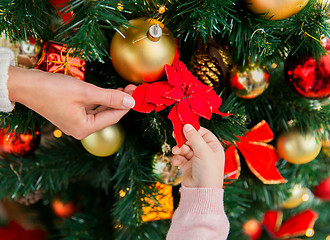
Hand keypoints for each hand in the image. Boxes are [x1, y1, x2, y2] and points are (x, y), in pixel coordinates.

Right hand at [8, 66, 135, 138]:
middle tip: (132, 88)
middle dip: (120, 101)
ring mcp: (75, 122)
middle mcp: (80, 129)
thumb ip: (110, 97)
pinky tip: (109, 91)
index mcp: (84, 129)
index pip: (113, 117)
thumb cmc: (53, 89)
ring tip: (125, 87)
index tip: (137, 92)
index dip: (126, 104)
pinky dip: (101, 100)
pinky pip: (91, 108)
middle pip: (107, 115)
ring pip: (100, 111)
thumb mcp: (86, 92)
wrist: (25, 85)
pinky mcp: (70, 114)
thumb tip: (131, 102)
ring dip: (112, 99)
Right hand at [171, 124, 224, 187]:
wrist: (201, 193)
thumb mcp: (203, 151)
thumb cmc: (208, 171)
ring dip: (179, 149)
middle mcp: (205, 152)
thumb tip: (186, 125)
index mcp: (213, 147)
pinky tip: (177, 162)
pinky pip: (180, 158)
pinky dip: (177, 158)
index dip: (193, 129)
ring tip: (176, 151)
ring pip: (184, 148)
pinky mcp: (187, 166)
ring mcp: (196, 159)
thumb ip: (194, 137)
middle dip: (183, 139)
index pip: (203, 132)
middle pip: (191, 139)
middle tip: (174, 135)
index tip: (183, 125)